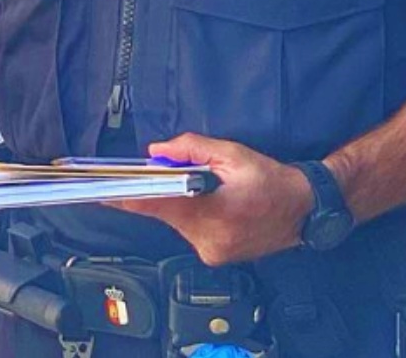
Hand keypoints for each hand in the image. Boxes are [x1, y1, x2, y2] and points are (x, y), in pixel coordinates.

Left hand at [114, 134, 313, 266]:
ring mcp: (211, 252)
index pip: (156, 204)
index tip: (100, 192)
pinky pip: (190, 232)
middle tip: (177, 174)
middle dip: (164, 191)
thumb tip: (156, 153)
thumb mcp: (233, 154)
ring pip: (177, 223)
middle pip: (165, 212)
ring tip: (210, 192)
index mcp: (212, 212)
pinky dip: (193, 217)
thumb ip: (191, 149)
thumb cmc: (272, 180)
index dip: (125, 196)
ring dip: (181, 205)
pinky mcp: (214, 258)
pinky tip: (215, 207)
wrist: (305, 210)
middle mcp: (207, 239)